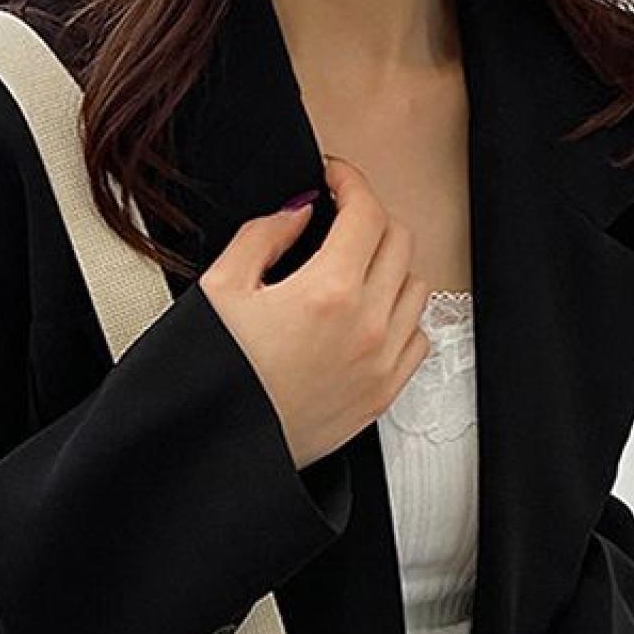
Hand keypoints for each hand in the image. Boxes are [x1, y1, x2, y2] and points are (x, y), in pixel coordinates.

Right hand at [199, 155, 433, 468]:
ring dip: (389, 265)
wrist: (222, 454)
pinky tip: (368, 315)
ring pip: (416, 285)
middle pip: (398, 240)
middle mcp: (365, 327)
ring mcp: (380, 364)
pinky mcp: (382, 395)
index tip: (334, 179)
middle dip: (369, 218)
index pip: (366, 211)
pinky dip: (401, 316)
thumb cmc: (215, 383)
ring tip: (353, 267)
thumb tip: (297, 214)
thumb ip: (263, 236)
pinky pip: (418, 336)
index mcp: (326, 294)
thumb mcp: (220, 291)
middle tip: (339, 219)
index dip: (350, 180)